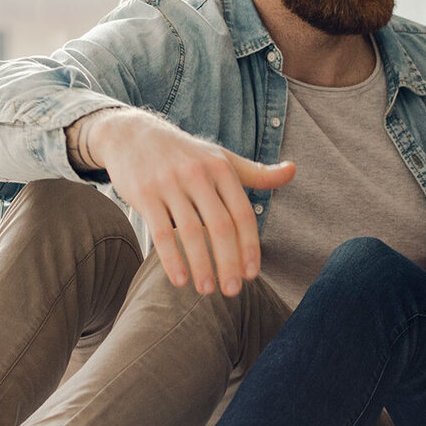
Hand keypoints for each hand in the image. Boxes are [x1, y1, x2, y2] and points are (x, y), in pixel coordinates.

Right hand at [84, 109, 295, 295]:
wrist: (132, 134)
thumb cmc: (184, 154)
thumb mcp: (221, 157)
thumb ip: (256, 172)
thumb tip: (292, 170)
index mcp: (221, 168)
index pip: (242, 213)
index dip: (250, 247)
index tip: (252, 275)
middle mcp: (197, 174)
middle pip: (220, 226)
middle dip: (229, 262)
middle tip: (232, 291)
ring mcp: (169, 183)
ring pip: (191, 232)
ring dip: (202, 266)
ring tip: (207, 290)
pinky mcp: (145, 194)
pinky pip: (161, 233)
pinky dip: (172, 260)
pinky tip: (180, 281)